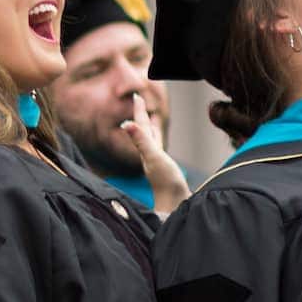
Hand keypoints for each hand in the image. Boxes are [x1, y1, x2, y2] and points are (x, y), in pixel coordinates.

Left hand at [119, 92, 190, 214]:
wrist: (176, 206)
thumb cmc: (166, 183)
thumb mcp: (154, 158)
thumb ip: (141, 141)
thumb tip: (125, 124)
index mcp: (147, 149)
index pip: (141, 126)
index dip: (139, 111)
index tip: (137, 96)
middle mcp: (150, 154)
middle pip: (144, 131)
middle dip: (142, 116)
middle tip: (140, 103)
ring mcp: (157, 163)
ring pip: (151, 140)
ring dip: (150, 129)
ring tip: (150, 121)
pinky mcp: (165, 171)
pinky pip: (160, 151)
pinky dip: (159, 143)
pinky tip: (160, 145)